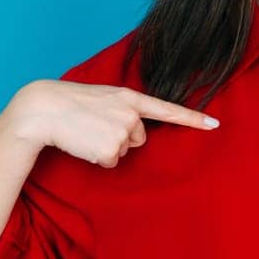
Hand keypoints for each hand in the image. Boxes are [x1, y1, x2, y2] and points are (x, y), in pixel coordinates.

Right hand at [10, 80, 219, 168]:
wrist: (44, 108)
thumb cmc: (71, 103)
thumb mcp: (104, 98)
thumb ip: (124, 109)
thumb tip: (135, 133)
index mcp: (130, 96)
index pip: (166, 109)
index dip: (192, 118)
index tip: (214, 124)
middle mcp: (131, 113)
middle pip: (139, 137)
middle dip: (121, 136)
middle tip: (96, 126)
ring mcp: (122, 132)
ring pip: (123, 150)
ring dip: (107, 146)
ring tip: (87, 132)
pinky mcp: (110, 150)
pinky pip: (110, 162)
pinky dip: (97, 158)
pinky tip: (84, 143)